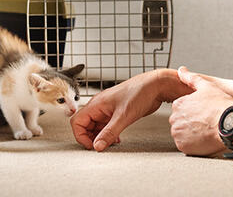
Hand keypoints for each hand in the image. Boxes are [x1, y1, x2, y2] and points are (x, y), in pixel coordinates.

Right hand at [70, 69, 192, 151]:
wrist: (156, 86)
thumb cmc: (140, 93)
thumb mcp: (123, 116)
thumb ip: (109, 133)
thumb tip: (97, 146)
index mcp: (96, 104)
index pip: (77, 122)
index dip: (81, 136)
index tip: (92, 146)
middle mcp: (100, 106)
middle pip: (85, 125)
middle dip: (91, 138)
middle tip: (102, 146)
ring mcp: (108, 109)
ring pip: (96, 126)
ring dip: (101, 137)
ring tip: (110, 144)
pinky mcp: (117, 112)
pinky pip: (107, 125)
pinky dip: (109, 134)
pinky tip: (117, 139)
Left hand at [169, 66, 232, 155]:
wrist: (231, 125)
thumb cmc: (221, 106)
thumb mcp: (207, 86)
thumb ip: (191, 78)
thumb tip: (181, 70)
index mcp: (178, 104)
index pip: (181, 109)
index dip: (194, 111)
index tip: (203, 113)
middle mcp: (174, 119)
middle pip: (180, 121)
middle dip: (190, 122)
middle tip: (206, 123)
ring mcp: (178, 133)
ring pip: (182, 133)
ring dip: (191, 133)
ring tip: (206, 130)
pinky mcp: (183, 146)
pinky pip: (185, 145)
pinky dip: (193, 144)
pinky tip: (204, 139)